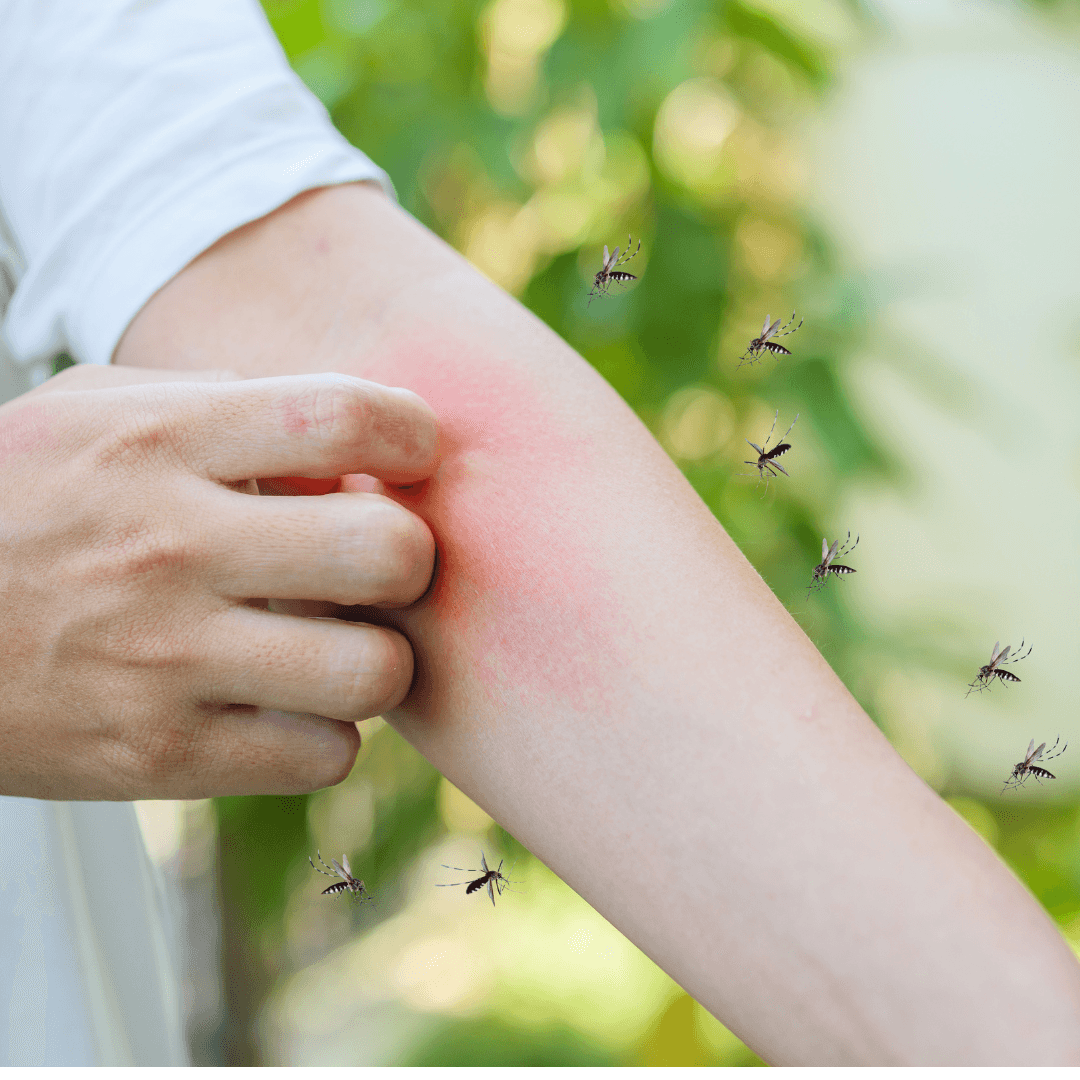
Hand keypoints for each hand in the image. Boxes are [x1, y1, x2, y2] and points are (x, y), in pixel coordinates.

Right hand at [0, 363, 436, 799]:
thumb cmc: (14, 503)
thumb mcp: (90, 413)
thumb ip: (220, 404)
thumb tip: (347, 434)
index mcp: (159, 440)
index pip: (344, 414)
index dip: (413, 431)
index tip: (409, 452)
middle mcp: (169, 546)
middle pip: (387, 553)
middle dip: (409, 558)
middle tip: (374, 565)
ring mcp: (165, 660)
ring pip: (372, 673)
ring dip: (376, 660)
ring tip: (333, 644)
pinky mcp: (159, 756)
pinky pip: (323, 755)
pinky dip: (324, 734)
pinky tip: (283, 704)